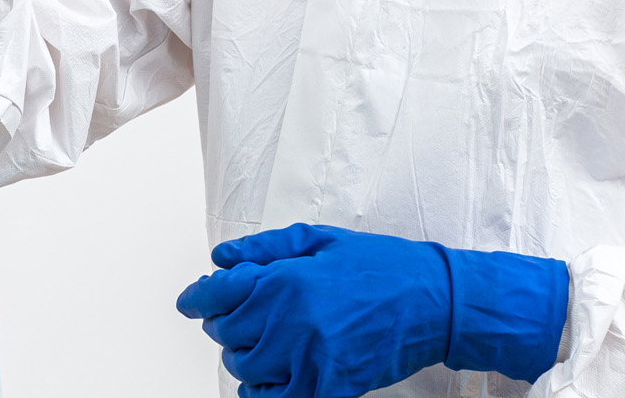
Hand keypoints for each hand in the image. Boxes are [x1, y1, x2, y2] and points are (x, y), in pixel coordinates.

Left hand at [176, 224, 449, 396]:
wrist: (435, 302)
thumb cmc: (383, 267)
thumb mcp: (320, 241)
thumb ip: (264, 249)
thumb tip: (220, 260)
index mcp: (286, 279)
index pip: (217, 296)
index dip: (196, 298)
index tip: (189, 301)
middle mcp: (291, 321)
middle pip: (227, 334)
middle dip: (225, 324)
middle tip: (239, 316)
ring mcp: (309, 359)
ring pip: (246, 368)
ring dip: (244, 357)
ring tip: (262, 343)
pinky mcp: (329, 387)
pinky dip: (264, 393)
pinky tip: (272, 378)